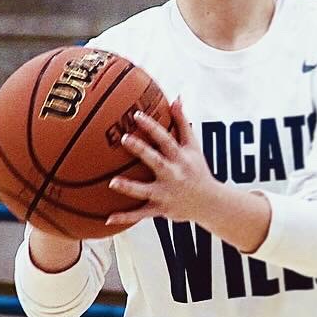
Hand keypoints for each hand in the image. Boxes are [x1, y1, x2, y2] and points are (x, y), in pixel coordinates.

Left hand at [107, 97, 224, 229]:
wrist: (210, 203)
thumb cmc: (197, 170)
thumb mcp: (194, 146)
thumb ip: (183, 122)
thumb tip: (177, 98)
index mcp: (180, 158)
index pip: (165, 139)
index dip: (152, 126)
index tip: (136, 115)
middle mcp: (173, 175)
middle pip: (156, 161)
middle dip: (141, 150)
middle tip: (124, 138)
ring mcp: (166, 194)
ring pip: (145, 191)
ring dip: (129, 187)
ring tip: (112, 183)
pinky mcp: (161, 210)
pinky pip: (140, 215)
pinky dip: (125, 217)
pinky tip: (107, 218)